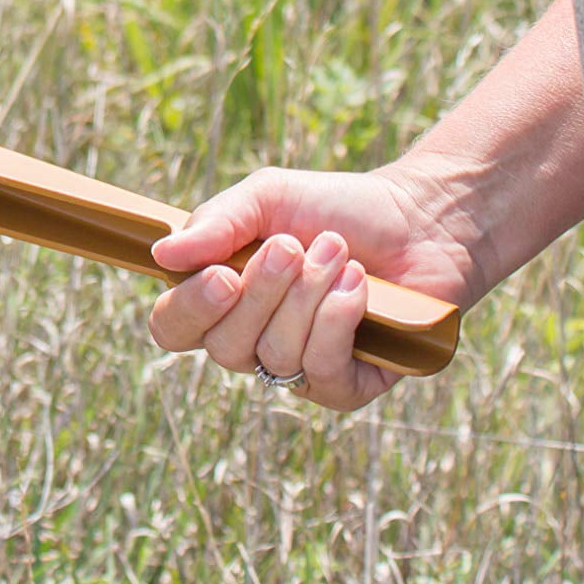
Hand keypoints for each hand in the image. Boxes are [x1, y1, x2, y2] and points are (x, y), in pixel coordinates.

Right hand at [146, 161, 476, 413]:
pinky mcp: (349, 387)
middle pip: (224, 347)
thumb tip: (162, 255)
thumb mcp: (268, 197)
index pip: (173, 327)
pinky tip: (358, 285)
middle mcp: (254, 341)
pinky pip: (322, 372)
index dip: (189, 310)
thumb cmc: (338, 207)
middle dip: (262, 292)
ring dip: (310, 295)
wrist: (421, 219)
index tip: (222, 274)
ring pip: (276, 356)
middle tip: (292, 245)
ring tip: (339, 251)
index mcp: (223, 299)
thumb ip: (215, 222)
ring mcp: (301, 369)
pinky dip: (339, 321)